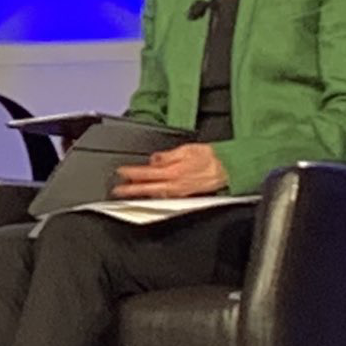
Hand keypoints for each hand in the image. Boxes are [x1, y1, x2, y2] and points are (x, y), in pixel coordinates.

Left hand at [112, 143, 227, 197]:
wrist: (228, 168)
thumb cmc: (210, 157)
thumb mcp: (186, 149)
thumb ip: (167, 156)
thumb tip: (154, 159)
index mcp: (173, 172)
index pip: (147, 173)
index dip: (132, 173)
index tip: (121, 172)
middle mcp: (174, 184)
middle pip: (147, 188)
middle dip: (131, 189)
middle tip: (117, 190)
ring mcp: (179, 192)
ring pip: (155, 194)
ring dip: (141, 193)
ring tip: (129, 192)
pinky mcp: (184, 195)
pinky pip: (165, 196)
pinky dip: (154, 195)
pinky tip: (149, 194)